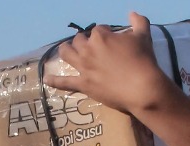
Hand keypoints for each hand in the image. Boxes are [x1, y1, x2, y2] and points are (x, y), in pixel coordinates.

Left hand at [44, 12, 173, 118]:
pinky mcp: (83, 85)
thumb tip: (132, 13)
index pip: (98, 30)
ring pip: (67, 54)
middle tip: (91, 48)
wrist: (141, 88)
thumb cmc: (143, 60)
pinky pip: (65, 82)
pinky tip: (46, 79)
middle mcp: (88, 49)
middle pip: (80, 41)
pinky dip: (54, 81)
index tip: (110, 40)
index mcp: (101, 36)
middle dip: (84, 42)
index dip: (104, 34)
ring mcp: (84, 68)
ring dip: (66, 50)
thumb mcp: (143, 36)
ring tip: (64, 50)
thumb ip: (138, 21)